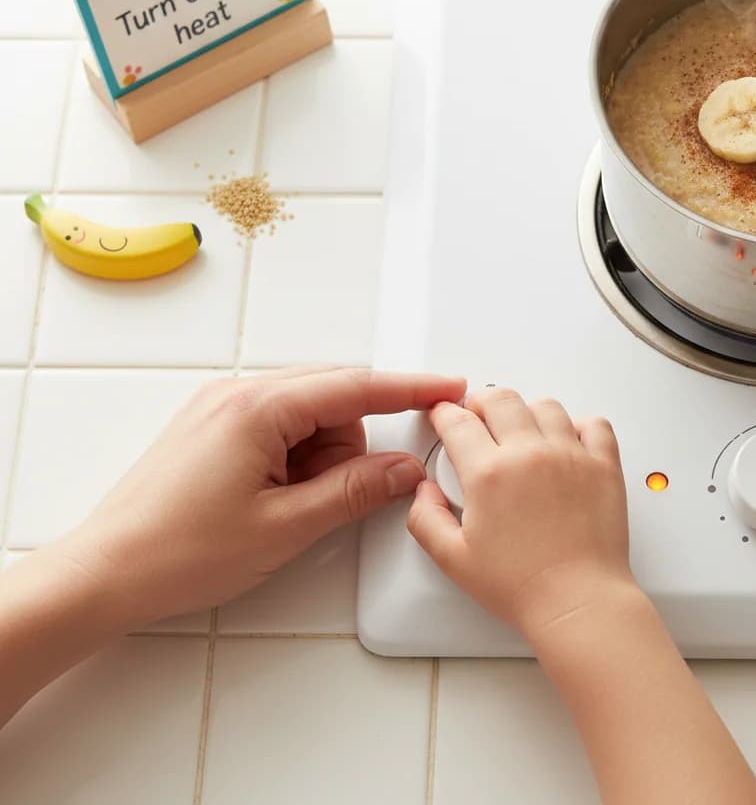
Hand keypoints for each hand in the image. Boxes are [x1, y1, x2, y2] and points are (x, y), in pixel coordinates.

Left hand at [60, 366, 465, 628]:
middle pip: (333, 399)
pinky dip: (295, 458)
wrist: (103, 573)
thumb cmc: (176, 552)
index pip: (356, 385)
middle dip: (350, 446)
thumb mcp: (285, 527)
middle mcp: (239, 394)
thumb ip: (355, 491)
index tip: (447, 387)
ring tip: (288, 508)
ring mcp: (223, 407)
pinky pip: (280, 427)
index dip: (410, 388)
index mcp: (258, 407)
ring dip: (319, 458)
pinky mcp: (214, 427)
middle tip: (336, 496)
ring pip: (309, 416)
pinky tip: (276, 496)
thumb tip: (402, 469)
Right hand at [407, 387, 634, 638]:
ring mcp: (570, 456)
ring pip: (545, 405)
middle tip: (477, 416)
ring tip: (521, 429)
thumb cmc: (522, 586)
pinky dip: (578, 425)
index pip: (458, 420)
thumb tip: (425, 491)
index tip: (443, 415)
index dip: (444, 413)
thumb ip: (426, 519)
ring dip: (527, 411)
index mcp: (489, 473)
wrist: (577, 603)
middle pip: (500, 398)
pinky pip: (593, 424)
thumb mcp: (453, 559)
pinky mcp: (603, 466)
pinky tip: (566, 441)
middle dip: (481, 402)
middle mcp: (530, 455)